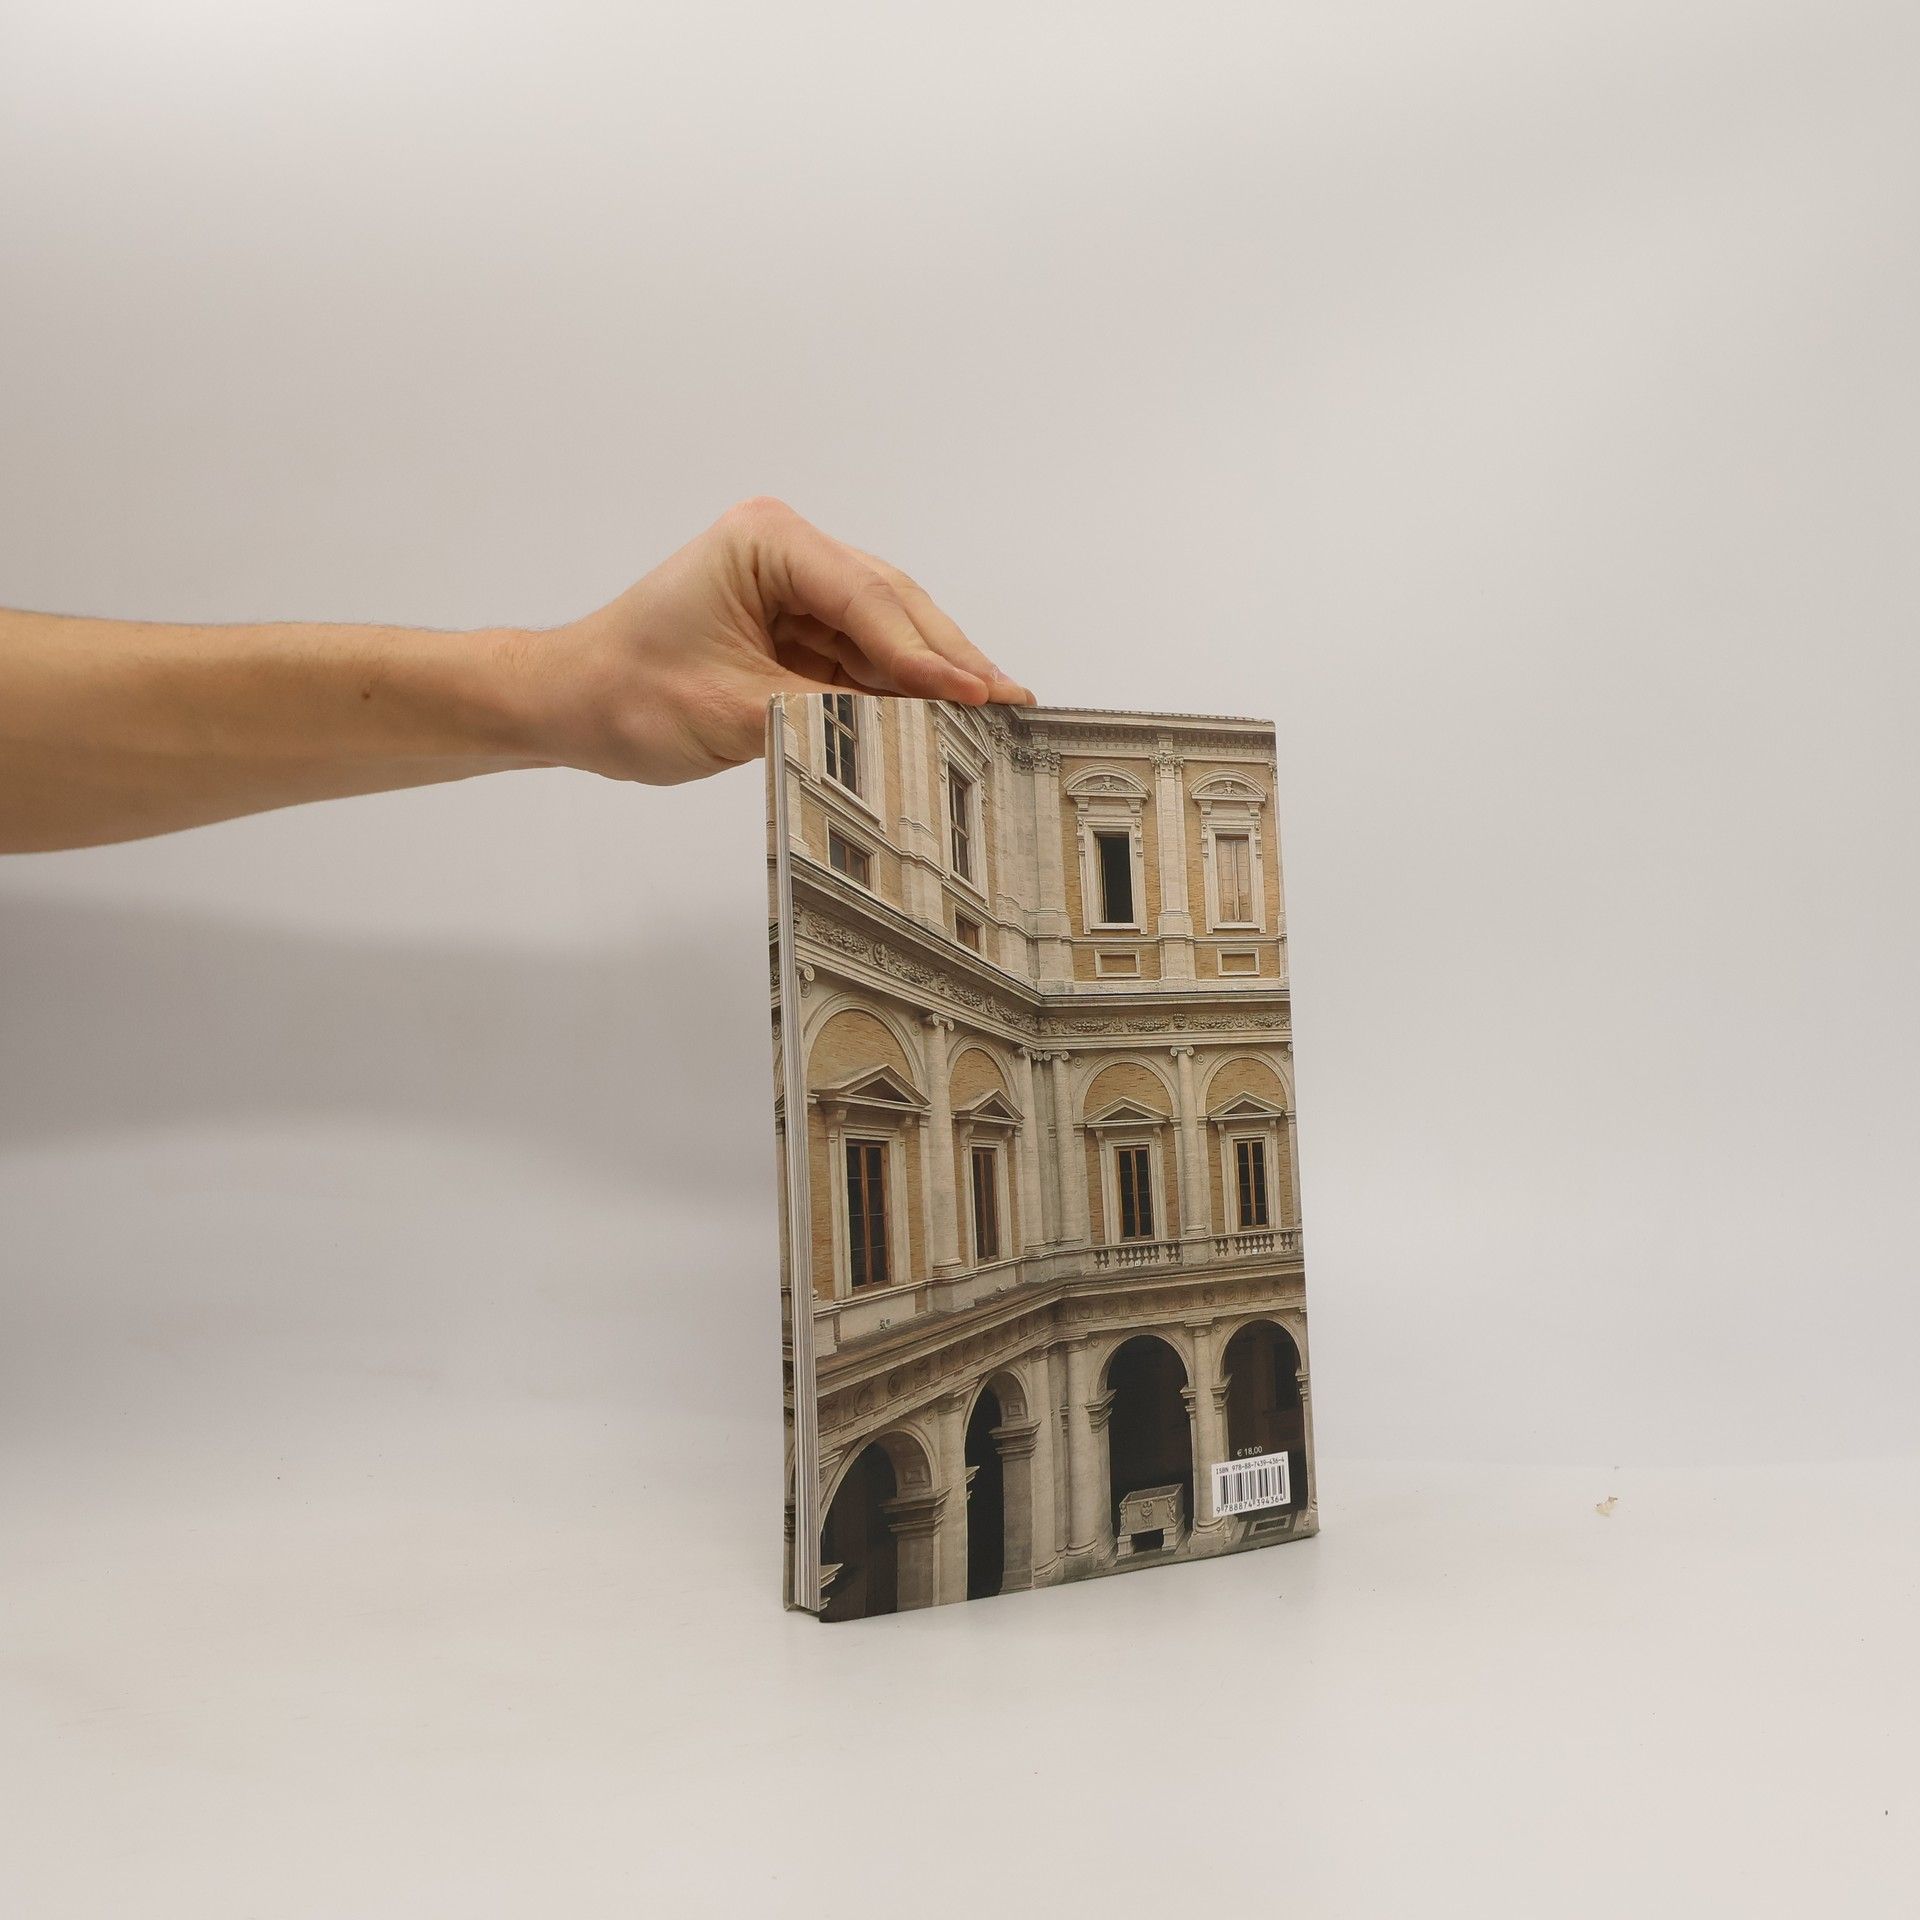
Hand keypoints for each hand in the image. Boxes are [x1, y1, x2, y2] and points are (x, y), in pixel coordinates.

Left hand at [522, 497, 1035, 784]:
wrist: (572, 704)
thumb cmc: (627, 694)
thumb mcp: (734, 711)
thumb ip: (828, 714)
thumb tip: (913, 730)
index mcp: (765, 541)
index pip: (866, 598)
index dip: (925, 653)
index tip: (974, 694)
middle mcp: (787, 550)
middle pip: (892, 603)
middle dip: (950, 656)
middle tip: (1012, 700)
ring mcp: (795, 586)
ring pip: (888, 629)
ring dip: (934, 674)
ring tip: (995, 713)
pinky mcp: (797, 625)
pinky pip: (864, 655)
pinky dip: (901, 688)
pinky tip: (943, 715)